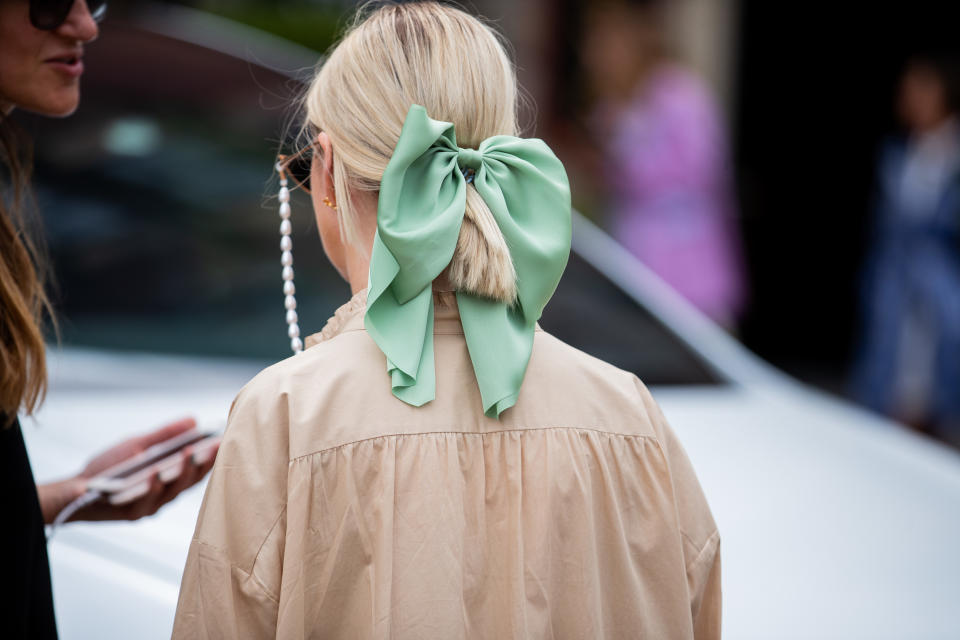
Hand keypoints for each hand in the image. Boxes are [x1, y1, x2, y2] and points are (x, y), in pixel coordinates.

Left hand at [37, 417, 218, 524]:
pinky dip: (152, 486)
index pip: (197, 468)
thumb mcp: (139, 445)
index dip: (211, 456)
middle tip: (215, 446)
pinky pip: (146, 501)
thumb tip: (194, 420)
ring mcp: (150, 505)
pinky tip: (155, 472)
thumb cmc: (110, 468)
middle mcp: (164, 495)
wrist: (75, 490)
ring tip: (188, 452)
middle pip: (190, 482)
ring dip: (181, 473)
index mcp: (170, 479)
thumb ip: (165, 435)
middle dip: (204, 464)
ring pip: (173, 492)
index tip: (224, 439)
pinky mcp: (132, 513)